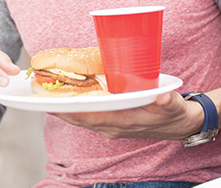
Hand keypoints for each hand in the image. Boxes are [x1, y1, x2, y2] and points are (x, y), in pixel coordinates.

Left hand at [54, 92, 196, 139]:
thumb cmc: (174, 112)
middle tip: (39, 95)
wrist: (182, 124)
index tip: (51, 103)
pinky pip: (89, 116)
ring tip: (47, 95)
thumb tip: (160, 98)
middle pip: (80, 119)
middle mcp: (114, 126)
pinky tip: (68, 98)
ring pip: (82, 118)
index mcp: (124, 122)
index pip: (90, 117)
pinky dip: (76, 108)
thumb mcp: (173, 105)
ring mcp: (113, 125)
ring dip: (65, 109)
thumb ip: (166, 102)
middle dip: (59, 108)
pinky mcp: (114, 121)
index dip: (70, 111)